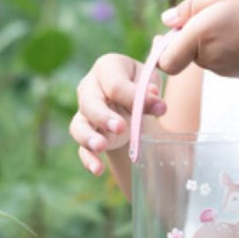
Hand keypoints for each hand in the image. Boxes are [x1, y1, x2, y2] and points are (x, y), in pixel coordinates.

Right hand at [69, 52, 165, 176]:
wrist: (133, 99)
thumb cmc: (140, 84)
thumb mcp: (149, 80)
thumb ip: (150, 89)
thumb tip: (153, 97)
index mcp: (106, 67)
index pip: (115, 84)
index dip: (135, 97)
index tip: (160, 108)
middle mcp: (89, 88)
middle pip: (89, 103)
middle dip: (104, 116)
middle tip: (120, 128)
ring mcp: (84, 112)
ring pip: (79, 125)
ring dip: (89, 138)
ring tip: (102, 147)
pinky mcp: (87, 134)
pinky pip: (81, 148)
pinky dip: (88, 159)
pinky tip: (97, 169)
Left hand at [157, 0, 238, 77]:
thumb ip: (191, 5)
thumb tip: (167, 20)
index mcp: (200, 37)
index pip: (166, 61)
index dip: (165, 46)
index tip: (180, 27)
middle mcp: (209, 59)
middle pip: (186, 51)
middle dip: (194, 32)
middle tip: (222, 9)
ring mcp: (225, 69)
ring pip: (205, 54)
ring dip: (213, 36)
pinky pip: (222, 57)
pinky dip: (229, 44)